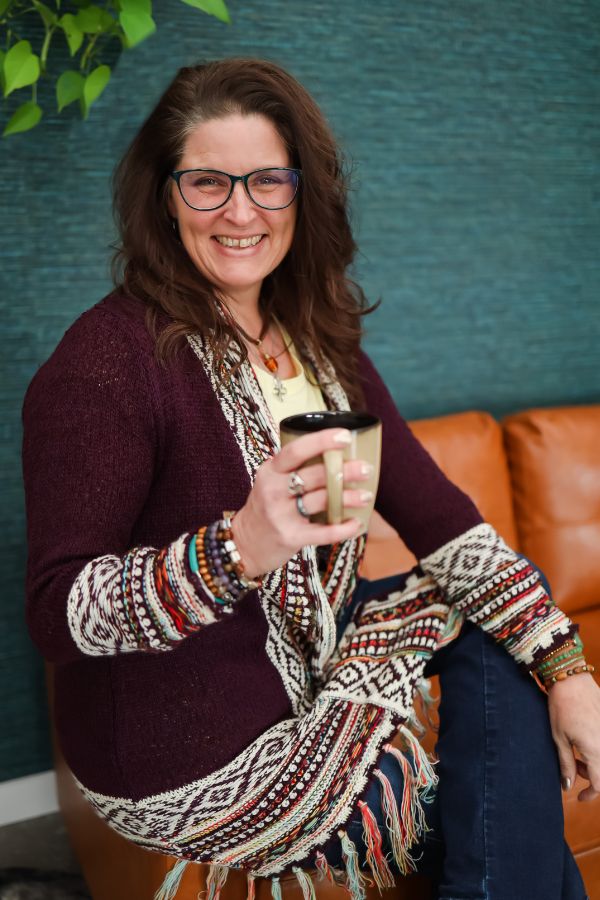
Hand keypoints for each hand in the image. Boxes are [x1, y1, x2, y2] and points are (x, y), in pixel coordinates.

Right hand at [231, 428, 372, 577]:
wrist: (246, 543)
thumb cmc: (267, 506)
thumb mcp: (272, 481)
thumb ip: (296, 469)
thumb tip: (337, 455)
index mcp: (271, 471)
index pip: (296, 450)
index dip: (321, 441)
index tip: (345, 436)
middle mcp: (273, 490)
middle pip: (314, 475)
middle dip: (344, 471)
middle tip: (365, 469)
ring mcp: (280, 515)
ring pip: (321, 501)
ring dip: (348, 498)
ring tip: (367, 496)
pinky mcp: (290, 537)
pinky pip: (322, 532)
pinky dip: (343, 528)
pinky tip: (357, 524)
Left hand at [547, 672, 599, 800]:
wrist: (571, 678)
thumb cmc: (562, 707)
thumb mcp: (559, 738)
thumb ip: (566, 764)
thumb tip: (568, 786)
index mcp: (596, 751)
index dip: (591, 794)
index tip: (580, 797)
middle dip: (591, 776)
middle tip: (573, 766)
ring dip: (595, 762)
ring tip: (577, 750)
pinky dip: (597, 748)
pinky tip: (586, 739)